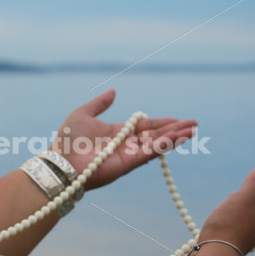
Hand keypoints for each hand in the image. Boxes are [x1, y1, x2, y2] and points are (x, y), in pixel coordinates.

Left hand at [49, 89, 196, 189]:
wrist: (60, 162)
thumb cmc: (67, 139)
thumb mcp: (83, 114)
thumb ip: (100, 104)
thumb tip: (113, 91)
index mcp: (117, 133)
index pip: (145, 127)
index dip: (161, 123)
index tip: (178, 119)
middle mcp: (125, 144)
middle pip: (155, 135)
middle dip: (175, 129)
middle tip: (194, 124)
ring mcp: (128, 155)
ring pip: (157, 145)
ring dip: (175, 138)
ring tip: (192, 130)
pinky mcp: (128, 164)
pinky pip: (150, 153)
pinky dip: (164, 145)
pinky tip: (178, 137)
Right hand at [199, 165, 254, 253]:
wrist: (215, 252)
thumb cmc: (230, 224)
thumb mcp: (243, 198)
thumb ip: (253, 183)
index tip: (250, 191)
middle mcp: (252, 232)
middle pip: (254, 218)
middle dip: (247, 208)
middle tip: (235, 197)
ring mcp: (239, 241)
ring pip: (241, 226)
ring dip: (235, 217)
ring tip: (223, 210)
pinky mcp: (226, 247)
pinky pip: (228, 234)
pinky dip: (224, 227)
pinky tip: (214, 226)